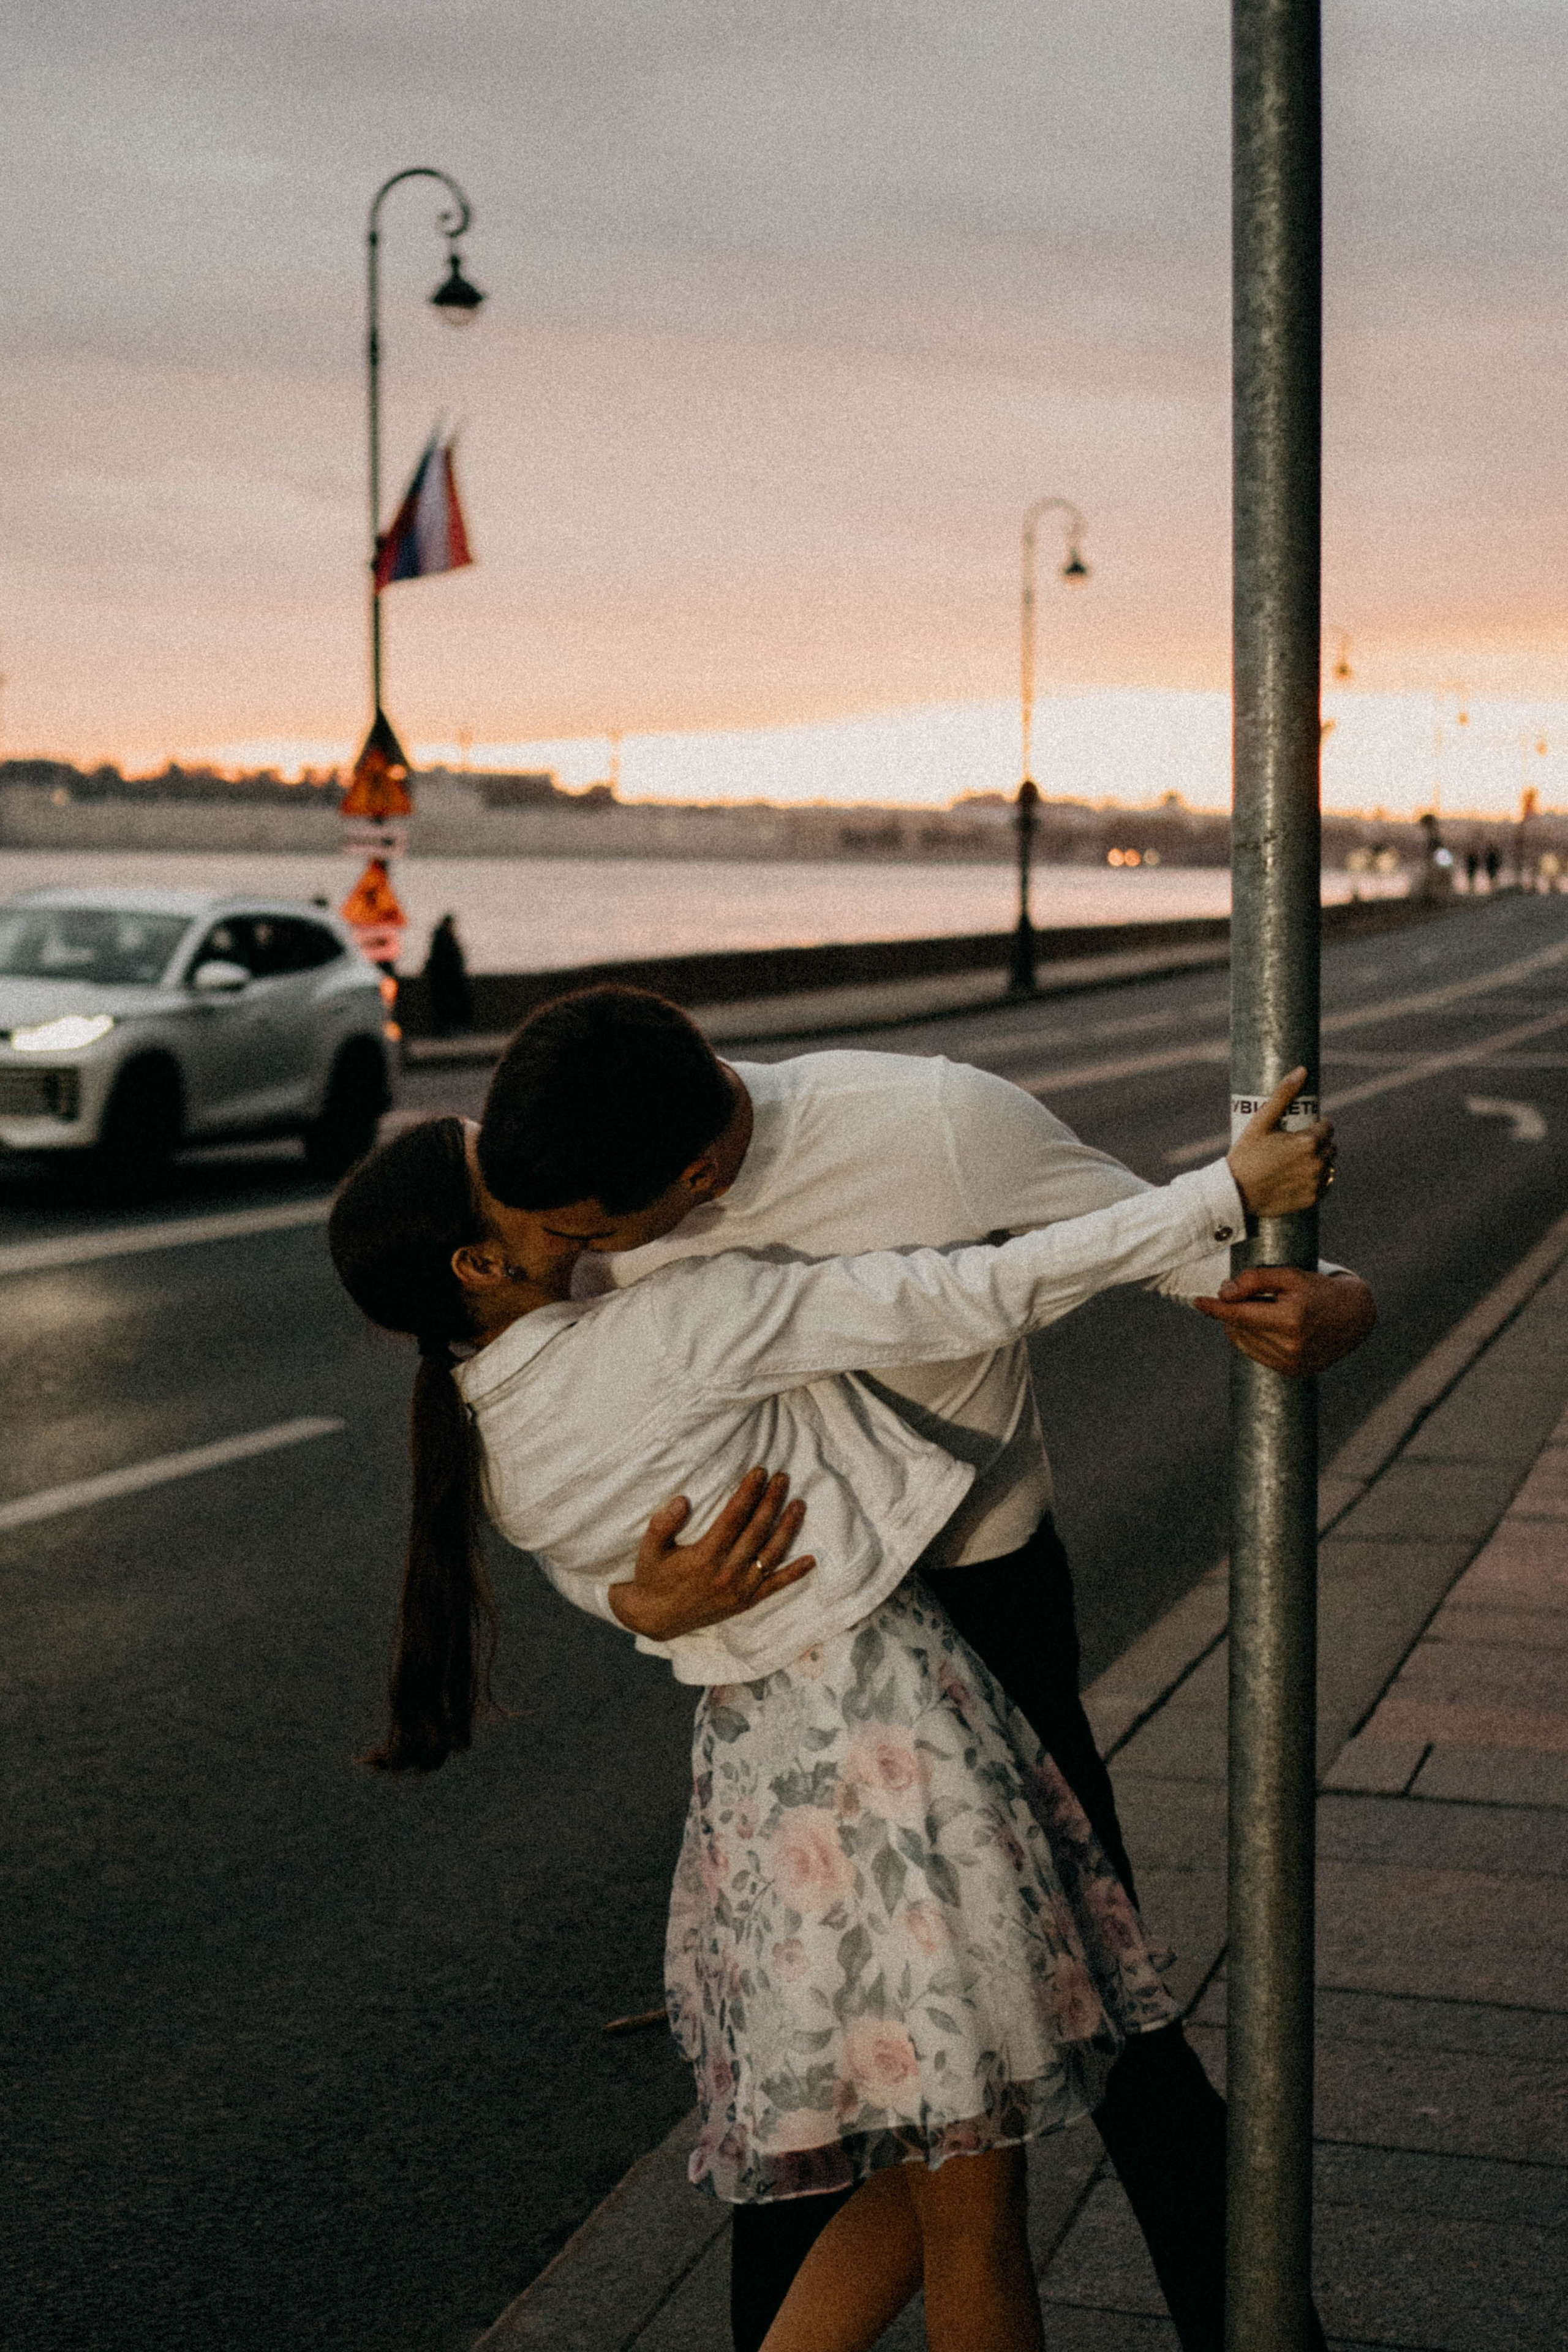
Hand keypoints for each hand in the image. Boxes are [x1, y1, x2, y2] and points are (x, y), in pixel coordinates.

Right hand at [609, 1468, 814, 1641]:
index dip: (749, 1493)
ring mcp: (738, 1590)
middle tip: (783, 1478)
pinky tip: (810, 1559)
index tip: (760, 1472)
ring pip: (770, 1555)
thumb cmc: (652, 1577)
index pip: (734, 1517)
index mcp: (704, 1557)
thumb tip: (682, 1500)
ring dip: (787, 1528)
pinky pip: (774, 1587)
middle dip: (771, 1501)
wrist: (655, 1619)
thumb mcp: (648, 1550)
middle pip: (757, 1531)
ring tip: (799, 1504)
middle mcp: (726, 1573)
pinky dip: (793, 1574)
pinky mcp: (745, 1603)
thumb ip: (662, 1525)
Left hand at [1195, 1266, 1375, 1374]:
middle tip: (1250, 1295)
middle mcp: (1291, 1346)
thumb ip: (1255, 1280)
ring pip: (1244, 1342)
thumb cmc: (1320, 1290)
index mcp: (1291, 1320)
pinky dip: (1253, 1339)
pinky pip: (1256, 1354)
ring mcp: (1292, 1363)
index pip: (1238, 1315)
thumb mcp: (1290, 1275)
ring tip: (1264, 1310)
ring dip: (1242, 1326)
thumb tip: (1224, 1293)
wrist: (1355, 1316)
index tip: (1197, 1301)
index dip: (1215, 1308)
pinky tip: (1268, 1326)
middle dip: (1235, 1310)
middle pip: (1239, 1328)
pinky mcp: (1292, 1372)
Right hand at [1225, 1067, 1335, 1218]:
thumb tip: (1302, 1070)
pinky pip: (1324, 1185)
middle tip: (1296, 1146)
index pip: (1328, 1127)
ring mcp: (1316, 1182)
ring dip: (1319, 1162)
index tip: (1302, 1129)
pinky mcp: (1312, 1199)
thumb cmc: (1246, 1154)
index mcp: (1308, 1141)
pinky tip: (1300, 1178)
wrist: (1235, 1192)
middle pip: (1330, 1146)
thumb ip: (1283, 1094)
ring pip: (1329, 1166)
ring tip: (1297, 1162)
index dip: (1316, 1126)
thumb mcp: (1261, 1121)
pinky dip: (1316, 1181)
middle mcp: (1317, 1162)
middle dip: (1319, 1143)